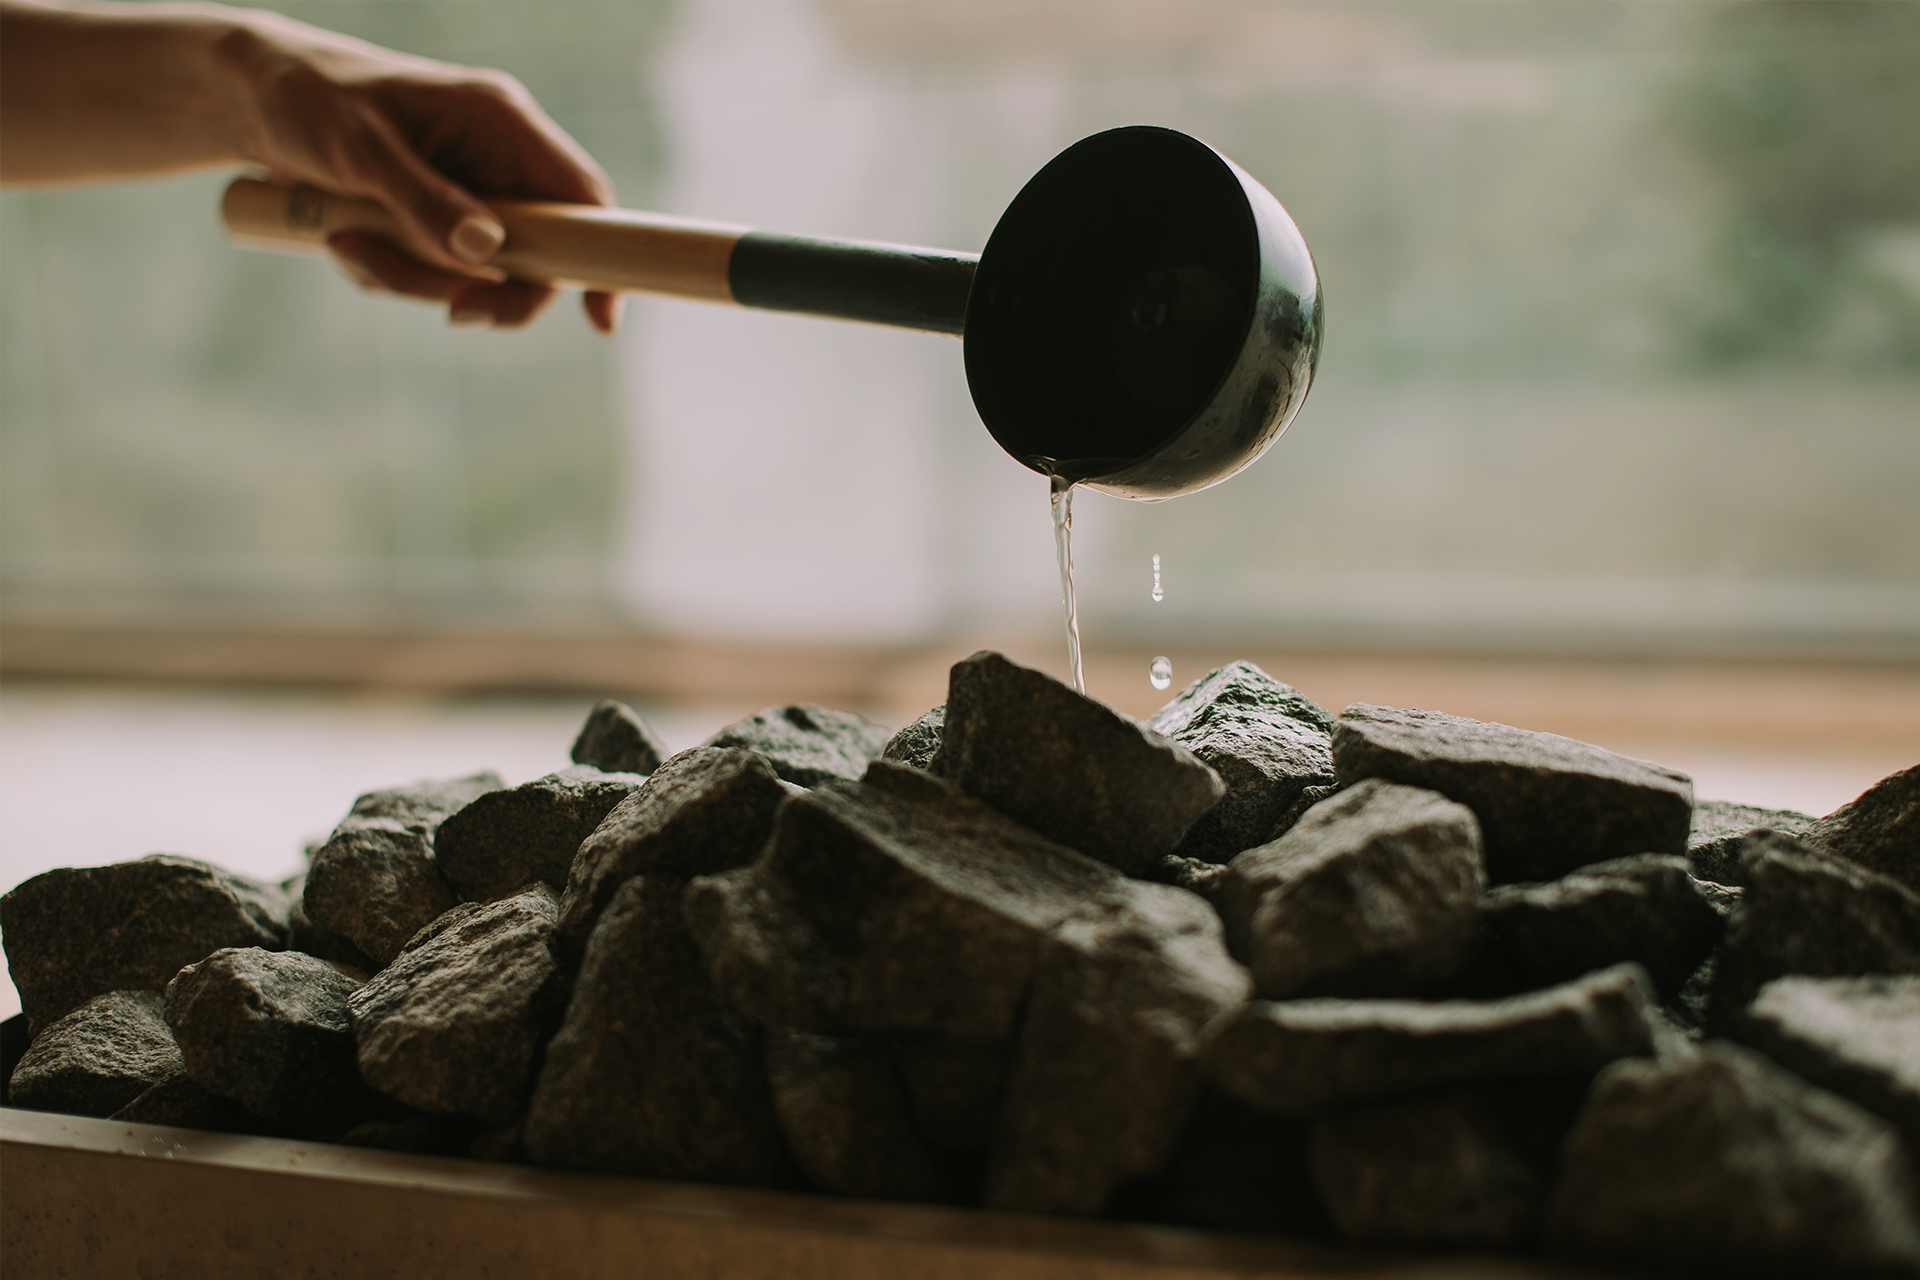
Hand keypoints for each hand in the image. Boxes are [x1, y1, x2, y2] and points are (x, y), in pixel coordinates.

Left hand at [226, 15, 620, 331]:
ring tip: (347, 248)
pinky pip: (437, 273)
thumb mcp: (360, 151)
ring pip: (479, 274)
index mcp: (501, 122)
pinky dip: (394, 275)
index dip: (598, 258)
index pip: (583, 196)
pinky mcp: (435, 217)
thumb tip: (487, 254)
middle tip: (445, 313)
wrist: (248, 98)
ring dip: (416, 281)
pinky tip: (345, 243)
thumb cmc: (306, 100)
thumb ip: (424, 202)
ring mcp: (468, 191)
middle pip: (535, 254)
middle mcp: (497, 158)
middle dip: (484, 290)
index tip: (599, 322)